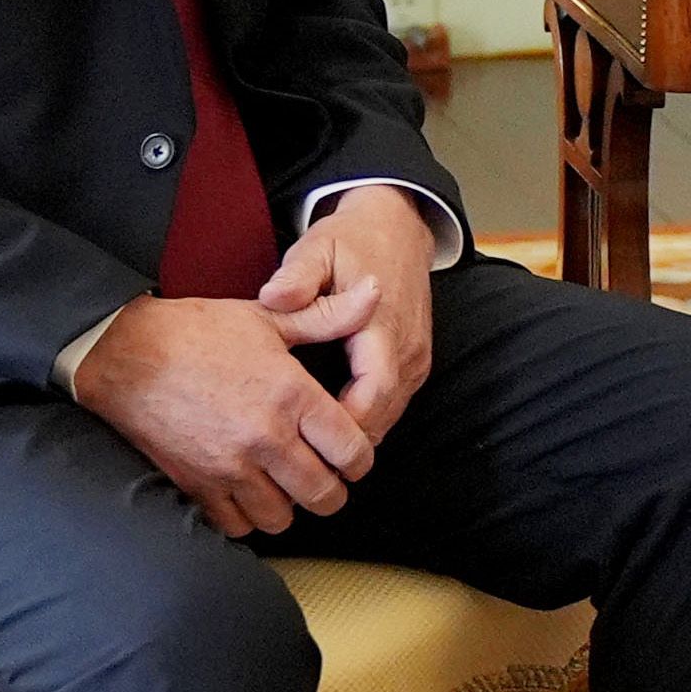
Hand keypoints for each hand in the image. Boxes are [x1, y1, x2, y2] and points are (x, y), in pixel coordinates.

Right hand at [71, 294, 375, 537]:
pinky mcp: (197, 485)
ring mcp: (230, 466)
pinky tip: (248, 493)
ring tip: (284, 484)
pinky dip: (247, 516)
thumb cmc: (196, 332)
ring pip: (283, 517)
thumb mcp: (267, 317)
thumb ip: (327, 315)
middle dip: (332, 489)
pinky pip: (237, 525)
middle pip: (324, 495)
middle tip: (323, 475)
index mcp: (291, 395)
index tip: (351, 454)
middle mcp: (266, 437)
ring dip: (289, 505)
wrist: (123, 354)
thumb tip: (375, 292)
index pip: (352, 451)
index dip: (360, 459)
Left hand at [261, 185, 438, 440]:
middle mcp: (408, 348)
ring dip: (355, 436)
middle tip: (297, 463)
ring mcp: (416, 358)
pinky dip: (365, 420)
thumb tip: (274, 297)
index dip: (343, 425)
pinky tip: (330, 428)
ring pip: (389, 416)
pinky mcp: (415, 363)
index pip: (373, 392)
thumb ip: (297, 276)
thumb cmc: (351, 241)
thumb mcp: (317, 248)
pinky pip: (392, 404)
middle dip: (344, 444)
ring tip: (309, 455)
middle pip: (382, 415)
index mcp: (382, 324)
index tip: (302, 441)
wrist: (397, 228)